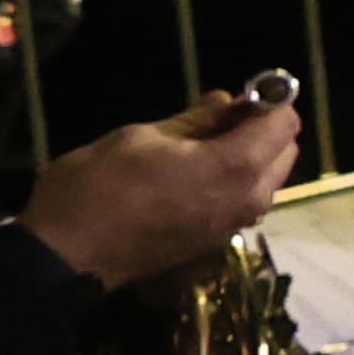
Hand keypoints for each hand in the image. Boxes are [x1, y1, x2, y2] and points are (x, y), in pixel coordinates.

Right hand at [16, 94, 301, 291]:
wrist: (68, 258)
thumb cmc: (98, 188)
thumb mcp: (141, 138)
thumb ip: (194, 120)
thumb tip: (227, 101)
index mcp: (237, 166)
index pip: (285, 122)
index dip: (266, 103)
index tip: (236, 96)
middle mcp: (250, 198)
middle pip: (284, 151)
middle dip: (262, 130)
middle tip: (214, 119)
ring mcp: (235, 224)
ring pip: (267, 178)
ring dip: (248, 157)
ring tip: (196, 145)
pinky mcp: (217, 240)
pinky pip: (244, 200)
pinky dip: (233, 181)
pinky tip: (192, 173)